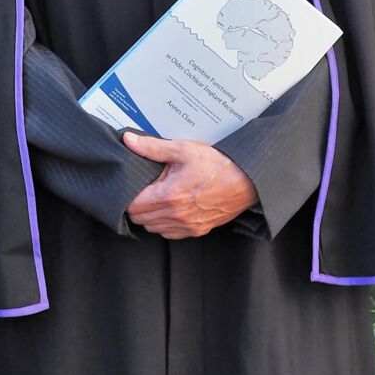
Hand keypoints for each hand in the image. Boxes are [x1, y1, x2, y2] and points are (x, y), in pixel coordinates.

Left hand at [122, 133, 257, 238]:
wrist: (246, 179)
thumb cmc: (218, 164)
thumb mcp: (183, 149)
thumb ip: (153, 147)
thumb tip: (130, 141)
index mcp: (170, 195)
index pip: (133, 206)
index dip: (128, 195)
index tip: (132, 186)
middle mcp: (177, 215)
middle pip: (140, 219)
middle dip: (137, 205)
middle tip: (143, 190)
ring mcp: (188, 225)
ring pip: (153, 228)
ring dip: (149, 216)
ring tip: (156, 198)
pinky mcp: (197, 230)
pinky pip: (170, 234)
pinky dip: (164, 224)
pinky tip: (169, 209)